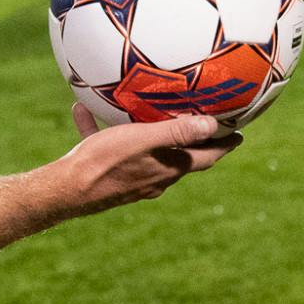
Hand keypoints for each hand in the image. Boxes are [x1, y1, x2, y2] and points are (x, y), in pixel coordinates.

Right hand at [42, 104, 240, 219]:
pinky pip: (111, 150)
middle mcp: (155, 178)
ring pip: (147, 153)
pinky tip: (84, 112)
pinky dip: (105, 133)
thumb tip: (212, 126)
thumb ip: (176, 132)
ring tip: (146, 112)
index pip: (207, 158)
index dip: (224, 146)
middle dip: (194, 141)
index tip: (238, 135)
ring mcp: (133, 180)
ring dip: (150, 134)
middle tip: (204, 124)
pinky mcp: (110, 177)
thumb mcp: (142, 140)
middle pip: (182, 158)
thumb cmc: (105, 162)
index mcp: (168, 169)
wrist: (65, 191)